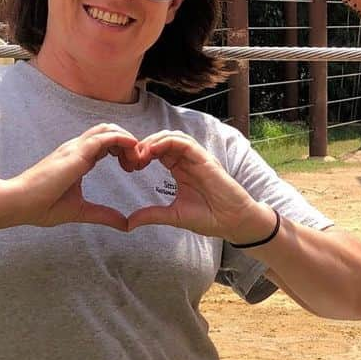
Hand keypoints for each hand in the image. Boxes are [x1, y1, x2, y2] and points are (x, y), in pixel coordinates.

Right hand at [1, 123, 139, 231]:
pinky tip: (133, 151)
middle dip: (129, 143)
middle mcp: (78, 148)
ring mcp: (77, 148)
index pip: (107, 142)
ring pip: (109, 129)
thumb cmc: (42, 206)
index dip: (124, 151)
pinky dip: (124, 140)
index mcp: (79, 158)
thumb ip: (104, 215)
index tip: (132, 169)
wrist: (19, 203)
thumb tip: (125, 225)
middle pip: (110, 131)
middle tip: (138, 164)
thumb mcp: (82, 211)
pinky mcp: (77, 152)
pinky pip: (106, 137)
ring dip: (128, 140)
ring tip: (135, 161)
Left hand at [124, 130, 273, 242]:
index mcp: (181, 170)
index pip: (158, 151)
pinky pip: (184, 142)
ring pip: (173, 136)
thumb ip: (152, 215)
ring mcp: (197, 159)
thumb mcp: (173, 216)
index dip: (141, 154)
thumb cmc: (209, 218)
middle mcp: (188, 161)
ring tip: (141, 153)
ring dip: (154, 140)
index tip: (129, 167)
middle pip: (163, 139)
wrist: (232, 222)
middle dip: (144, 144)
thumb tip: (128, 224)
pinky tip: (153, 151)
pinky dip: (167, 142)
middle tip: (130, 158)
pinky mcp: (205, 160)